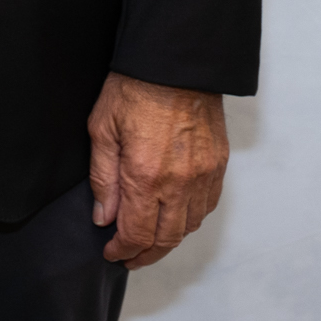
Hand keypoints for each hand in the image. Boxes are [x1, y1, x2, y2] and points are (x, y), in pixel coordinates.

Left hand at [87, 71, 228, 265]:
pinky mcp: (218, 166)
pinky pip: (207, 207)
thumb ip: (102, 178)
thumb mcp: (102, 129)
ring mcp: (203, 176)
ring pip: (189, 226)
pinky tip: (175, 218)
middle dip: (145, 254)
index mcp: (145, 175)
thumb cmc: (133, 89)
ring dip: (168, 240)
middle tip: (129, 256)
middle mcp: (179, 182)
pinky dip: (190, 220)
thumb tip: (104, 217)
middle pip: (166, 238)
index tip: (112, 253)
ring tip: (149, 241)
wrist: (175, 64)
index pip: (137, 232)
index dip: (123, 249)